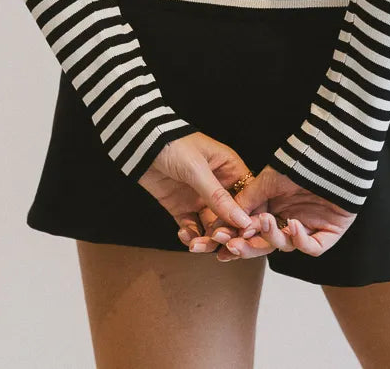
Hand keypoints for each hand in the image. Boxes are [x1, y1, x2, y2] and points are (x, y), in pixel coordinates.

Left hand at [136, 132, 261, 243]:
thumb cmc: (173, 144)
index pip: (248, 198)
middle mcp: (218, 186)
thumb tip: (242, 220)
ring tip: (196, 244)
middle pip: (231, 217)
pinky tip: (184, 235)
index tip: (246, 235)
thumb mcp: (197, 169)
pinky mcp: (181, 207)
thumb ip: (218, 197)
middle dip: (226, 233)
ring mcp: (200, 198)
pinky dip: (190, 236)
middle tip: (217, 241)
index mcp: (230, 170)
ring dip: (207, 239)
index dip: (249, 218)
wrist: (140, 145)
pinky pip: (191, 228)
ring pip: (211, 227)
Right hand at [181, 162, 356, 260]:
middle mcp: (289, 221)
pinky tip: (293, 225)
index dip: (235, 239)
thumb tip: (225, 219)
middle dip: (247, 248)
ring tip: (266, 220)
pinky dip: (301, 241)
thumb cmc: (298, 162)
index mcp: (274, 210)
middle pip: (265, 245)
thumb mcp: (266, 180)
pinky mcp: (329, 234)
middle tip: (232, 247)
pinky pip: (312, 247)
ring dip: (273, 237)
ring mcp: (309, 229)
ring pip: (286, 246)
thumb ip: (247, 200)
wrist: (330, 155)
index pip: (251, 233)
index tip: (217, 242)